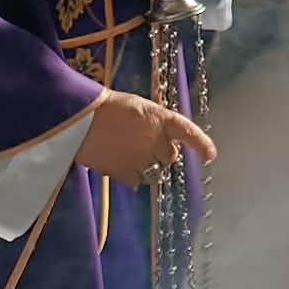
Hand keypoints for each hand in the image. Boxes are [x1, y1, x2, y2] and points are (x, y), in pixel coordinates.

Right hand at [75, 88, 216, 185]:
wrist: (77, 118)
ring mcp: (142, 158)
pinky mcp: (126, 173)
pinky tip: (119, 163)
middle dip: (162, 153)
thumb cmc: (104, 107)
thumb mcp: (137, 107)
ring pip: (156, 171)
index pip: (188, 131)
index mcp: (160, 118)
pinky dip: (132, 176)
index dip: (201, 144)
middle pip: (170, 156)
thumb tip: (162, 139)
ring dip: (148, 166)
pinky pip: (138, 180)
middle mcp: (156, 139)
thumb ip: (154, 123)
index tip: (211, 155)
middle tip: (143, 145)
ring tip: (129, 154)